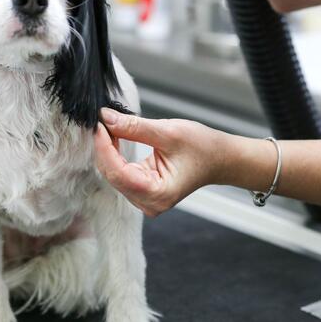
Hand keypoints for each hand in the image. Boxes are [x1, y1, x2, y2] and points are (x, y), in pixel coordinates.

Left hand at [93, 108, 231, 216]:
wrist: (221, 158)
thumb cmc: (203, 148)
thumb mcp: (168, 132)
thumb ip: (134, 127)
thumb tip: (106, 118)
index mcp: (158, 194)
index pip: (117, 173)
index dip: (104, 148)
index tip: (99, 124)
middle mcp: (149, 203)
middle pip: (112, 175)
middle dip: (104, 147)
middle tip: (102, 120)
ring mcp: (144, 200)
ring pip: (113, 174)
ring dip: (107, 150)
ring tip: (109, 126)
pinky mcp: (142, 191)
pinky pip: (119, 173)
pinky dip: (114, 154)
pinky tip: (115, 137)